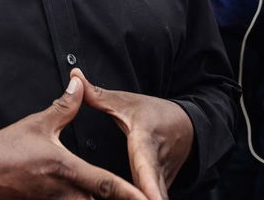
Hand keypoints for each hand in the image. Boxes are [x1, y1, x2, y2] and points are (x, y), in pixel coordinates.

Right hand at [0, 74, 148, 199]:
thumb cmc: (4, 150)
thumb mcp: (36, 124)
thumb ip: (64, 107)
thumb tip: (79, 85)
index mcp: (67, 169)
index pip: (107, 185)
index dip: (131, 194)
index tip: (147, 198)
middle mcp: (63, 192)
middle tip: (141, 197)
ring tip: (121, 197)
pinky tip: (86, 198)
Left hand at [75, 69, 192, 199]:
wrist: (189, 127)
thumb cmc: (156, 114)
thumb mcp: (126, 102)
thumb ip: (97, 94)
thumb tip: (74, 76)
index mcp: (145, 142)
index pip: (146, 166)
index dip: (147, 185)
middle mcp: (156, 165)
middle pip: (150, 191)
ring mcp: (162, 180)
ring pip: (151, 196)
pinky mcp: (162, 188)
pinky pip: (149, 197)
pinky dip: (141, 199)